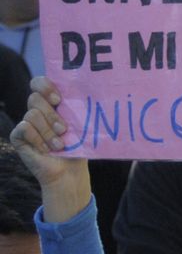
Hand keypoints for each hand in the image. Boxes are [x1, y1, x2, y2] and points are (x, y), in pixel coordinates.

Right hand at [11, 77, 91, 222]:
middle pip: (35, 98)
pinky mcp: (19, 136)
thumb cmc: (79, 144)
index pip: (39, 82)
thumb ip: (77, 106)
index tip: (58, 99)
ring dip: (48, 131)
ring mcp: (27, 122)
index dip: (45, 86)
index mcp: (52, 102)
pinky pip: (24, 127)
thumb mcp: (80, 122)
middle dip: (52, 115)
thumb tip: (90, 90)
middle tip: (64, 129)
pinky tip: (46, 149)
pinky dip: (37, 138)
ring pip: (32, 114)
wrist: (70, 170)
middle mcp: (38, 109)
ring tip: (59, 144)